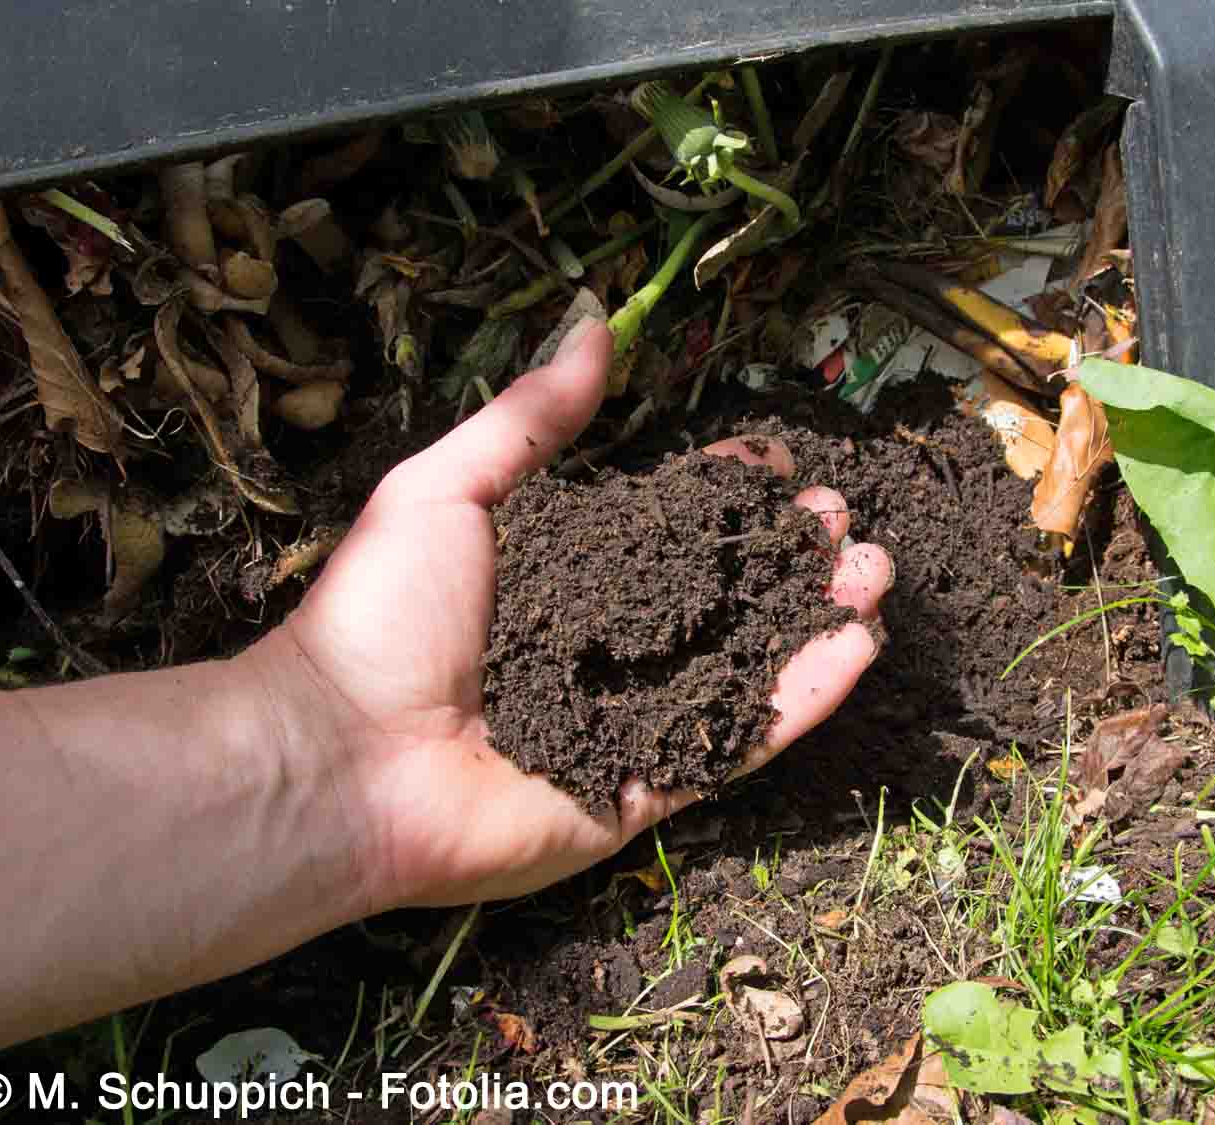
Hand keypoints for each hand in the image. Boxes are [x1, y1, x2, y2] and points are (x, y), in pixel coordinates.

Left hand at [252, 318, 892, 907]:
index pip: (663, 528)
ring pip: (745, 663)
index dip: (719, 494)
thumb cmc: (382, 615)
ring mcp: (630, 721)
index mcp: (561, 579)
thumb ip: (531, 416)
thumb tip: (596, 322)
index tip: (768, 461)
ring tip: (874, 570)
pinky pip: (738, 744)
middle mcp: (605, 647)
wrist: (340, 758)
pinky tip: (858, 648)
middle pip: (718, 593)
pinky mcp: (646, 791)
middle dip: (785, 550)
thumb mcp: (448, 488)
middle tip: (839, 517)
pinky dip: (802, 699)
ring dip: (815, 616)